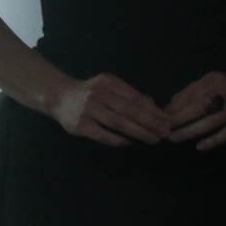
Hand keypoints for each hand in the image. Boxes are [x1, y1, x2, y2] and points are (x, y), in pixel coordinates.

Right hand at [49, 73, 170, 146]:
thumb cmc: (89, 91)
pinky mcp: (80, 126)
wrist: (59, 96)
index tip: (166, 120)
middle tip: (164, 132)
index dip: (152, 110)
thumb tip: (152, 105)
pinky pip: (104, 135)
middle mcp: (98, 94)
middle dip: (150, 122)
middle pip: (130, 110)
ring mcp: (88, 110)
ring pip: (119, 123)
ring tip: (153, 139)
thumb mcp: (108, 85)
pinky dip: (119, 140)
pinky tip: (130, 143)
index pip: (135, 97)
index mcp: (108, 82)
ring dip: (139, 132)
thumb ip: (128, 94)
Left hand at [165, 69, 225, 149]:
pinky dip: (212, 141)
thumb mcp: (210, 80)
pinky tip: (199, 147)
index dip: (175, 106)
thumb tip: (171, 104)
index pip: (191, 95)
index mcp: (215, 81)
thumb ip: (191, 90)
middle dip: (179, 120)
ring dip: (190, 132)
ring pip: (210, 123)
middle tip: (164, 129)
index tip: (162, 115)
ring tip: (174, 138)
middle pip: (199, 108)